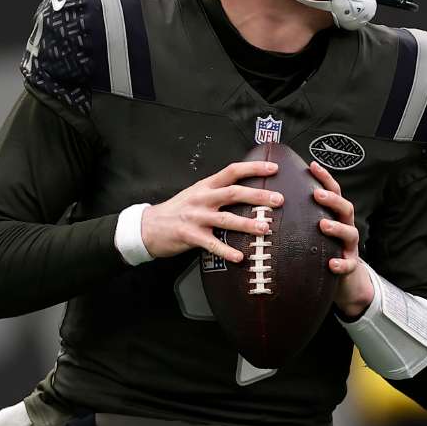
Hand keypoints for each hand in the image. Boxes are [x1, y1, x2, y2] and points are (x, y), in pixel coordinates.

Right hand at [141, 161, 283, 262]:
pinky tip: (239, 257)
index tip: (273, 169)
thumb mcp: (196, 193)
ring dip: (247, 223)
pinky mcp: (190, 235)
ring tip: (265, 229)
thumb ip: (217, 191)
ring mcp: (196, 217)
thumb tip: (246, 191)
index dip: (253, 168)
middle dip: (258, 196)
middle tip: (278, 200)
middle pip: (234, 193)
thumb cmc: (177, 210)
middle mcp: (202, 198)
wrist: (148, 226)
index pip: (232, 171)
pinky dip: (226, 251)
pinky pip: (212, 244)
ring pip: (226, 218)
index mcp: (205, 185)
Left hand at [309, 161, 372, 318]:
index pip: (333, 191)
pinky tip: (332, 264)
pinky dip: (341, 264)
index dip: (325, 178)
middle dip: (332, 199)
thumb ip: (299, 214)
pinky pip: (348, 265)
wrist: (341, 279)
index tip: (312, 166)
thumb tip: (270, 195)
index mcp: (335, 215)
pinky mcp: (349, 266)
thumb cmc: (319, 248)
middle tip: (316, 194)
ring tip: (323, 225)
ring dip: (337, 228)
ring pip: (350, 233)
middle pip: (345, 208)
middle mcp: (345, 227)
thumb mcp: (310, 229)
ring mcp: (349, 246)